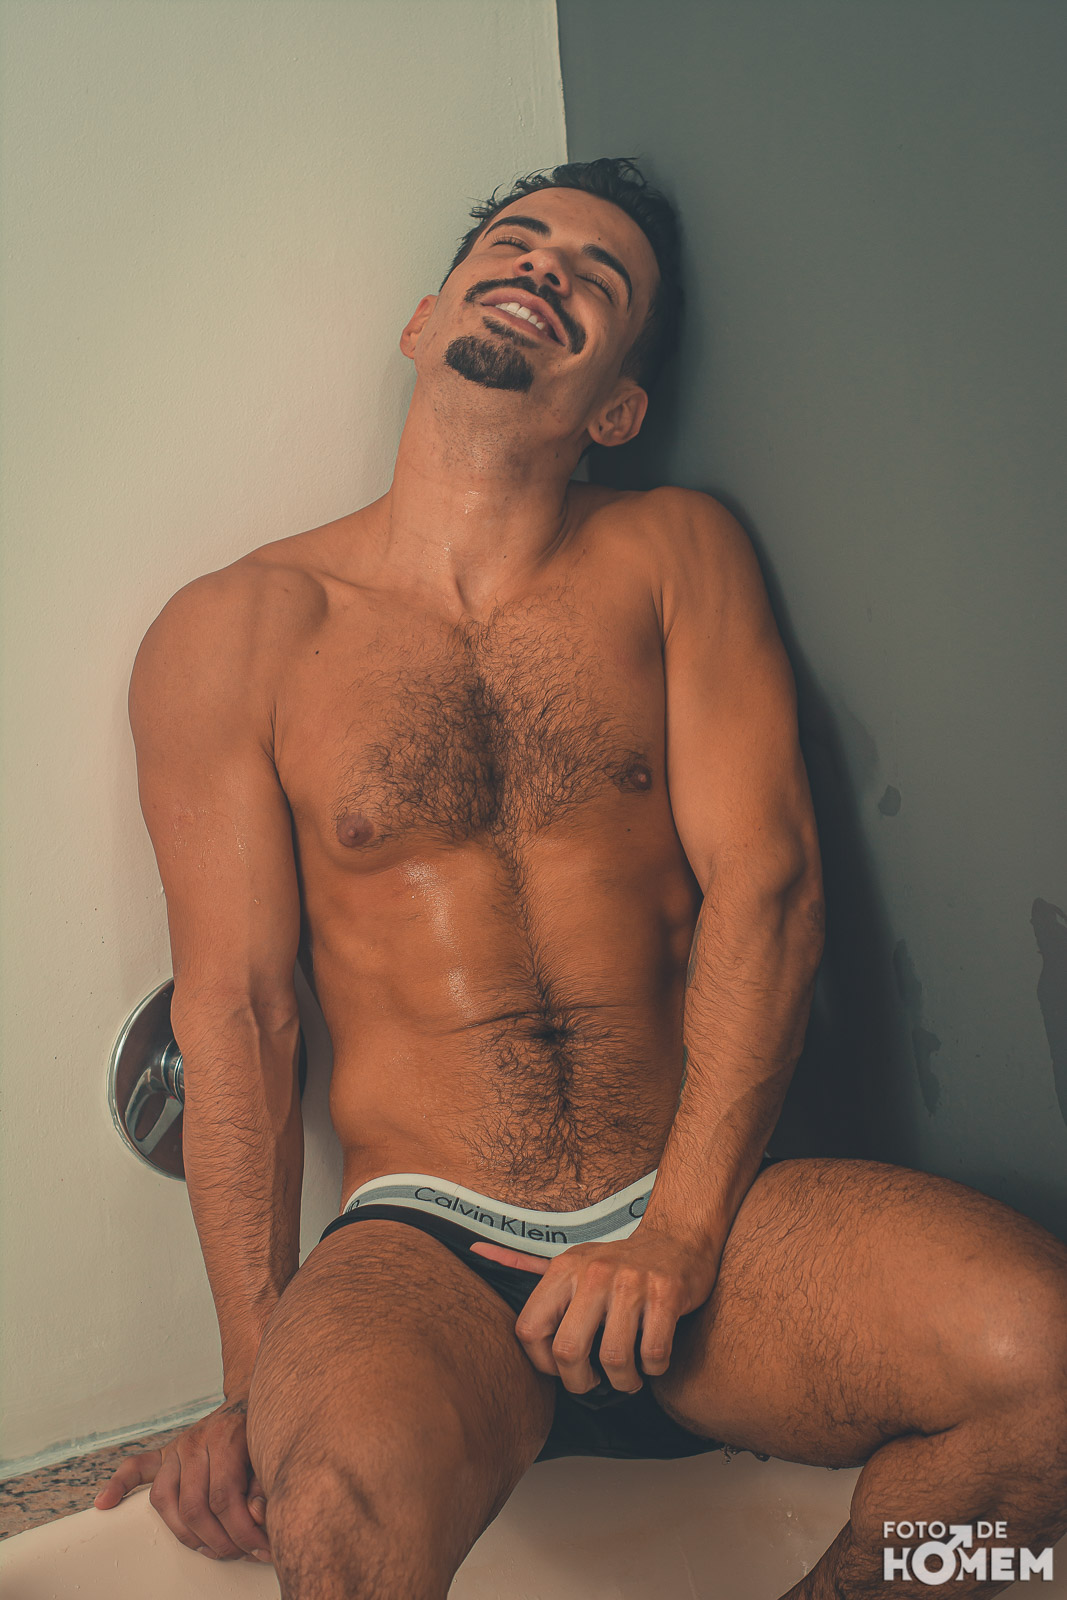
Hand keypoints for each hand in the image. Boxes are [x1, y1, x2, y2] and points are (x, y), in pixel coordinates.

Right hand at [93, 1397, 271, 1563]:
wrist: (249, 1401)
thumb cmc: (259, 1436)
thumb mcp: (269, 1456)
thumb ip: (263, 1486)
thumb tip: (254, 1516)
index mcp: (225, 1439)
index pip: (224, 1498)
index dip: (243, 1532)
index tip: (260, 1548)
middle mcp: (195, 1442)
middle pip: (194, 1506)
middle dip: (218, 1540)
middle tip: (239, 1553)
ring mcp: (176, 1448)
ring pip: (166, 1500)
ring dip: (187, 1535)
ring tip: (210, 1549)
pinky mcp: (164, 1454)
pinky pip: (135, 1467)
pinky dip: (118, 1485)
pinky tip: (106, 1502)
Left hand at [469, 1228, 719, 1395]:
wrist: (677, 1238)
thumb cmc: (617, 1263)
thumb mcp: (569, 1260)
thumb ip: (523, 1262)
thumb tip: (476, 1248)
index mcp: (563, 1268)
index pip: (529, 1332)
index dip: (543, 1364)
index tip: (562, 1367)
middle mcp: (594, 1273)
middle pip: (570, 1352)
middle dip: (582, 1383)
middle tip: (595, 1383)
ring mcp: (631, 1282)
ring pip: (615, 1359)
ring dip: (624, 1381)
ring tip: (628, 1376)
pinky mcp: (666, 1293)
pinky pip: (654, 1354)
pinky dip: (654, 1369)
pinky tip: (652, 1359)